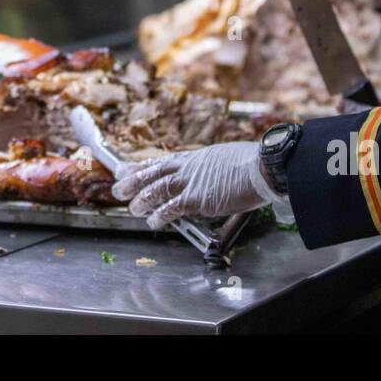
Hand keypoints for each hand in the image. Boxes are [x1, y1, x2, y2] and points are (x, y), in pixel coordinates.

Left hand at [111, 142, 282, 228]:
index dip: (142, 166)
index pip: (162, 162)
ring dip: (143, 200)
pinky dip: (161, 215)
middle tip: (118, 188)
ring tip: (132, 208)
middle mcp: (189, 168)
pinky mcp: (198, 198)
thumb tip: (208, 174)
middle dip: (133, 181)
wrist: (261, 165)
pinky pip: (173, 207)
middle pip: (153, 173)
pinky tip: (153, 222)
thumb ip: (209, 168)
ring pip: (157, 189)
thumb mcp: (222, 158)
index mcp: (194, 158)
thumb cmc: (249, 163)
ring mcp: (192, 182)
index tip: (127, 168)